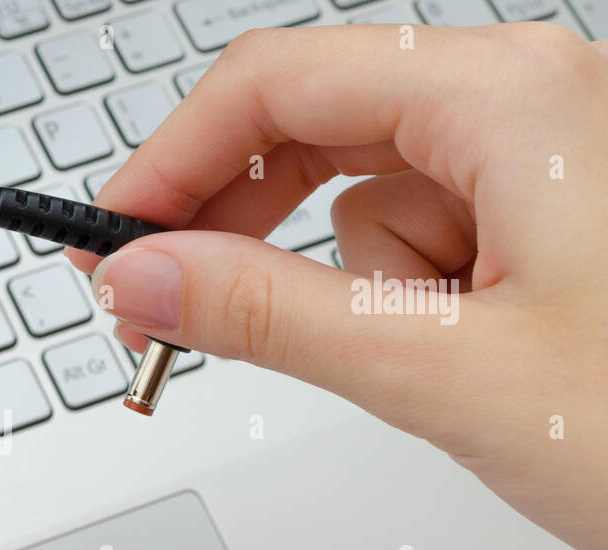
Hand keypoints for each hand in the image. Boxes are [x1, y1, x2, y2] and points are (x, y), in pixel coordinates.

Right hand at [67, 23, 607, 549]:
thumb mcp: (439, 370)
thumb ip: (267, 316)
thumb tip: (145, 278)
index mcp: (508, 97)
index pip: (275, 82)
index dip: (168, 159)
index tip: (108, 235)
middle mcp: (523, 104)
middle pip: (309, 129)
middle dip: (238, 225)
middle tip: (172, 304)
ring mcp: (535, 161)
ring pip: (359, 198)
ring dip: (343, 284)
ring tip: (416, 359)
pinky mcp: (537, 219)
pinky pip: (411, 239)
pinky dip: (393, 300)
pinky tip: (450, 354)